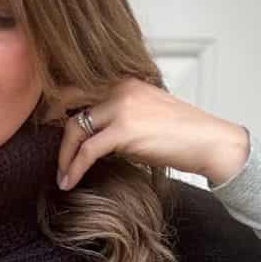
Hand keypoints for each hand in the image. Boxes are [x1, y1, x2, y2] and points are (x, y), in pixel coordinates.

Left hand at [52, 77, 249, 190]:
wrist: (209, 141)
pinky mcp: (124, 130)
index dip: (60, 104)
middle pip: (70, 102)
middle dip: (53, 126)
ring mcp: (122, 106)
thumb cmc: (182, 133)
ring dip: (64, 155)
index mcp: (125, 79)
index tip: (51, 124)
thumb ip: (120, 113)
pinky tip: (69, 181)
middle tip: (52, 150)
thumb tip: (93, 133)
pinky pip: (87, 150)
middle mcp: (121, 86)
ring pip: (74, 127)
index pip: (80, 85)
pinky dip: (74, 168)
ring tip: (63, 175)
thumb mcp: (147, 112)